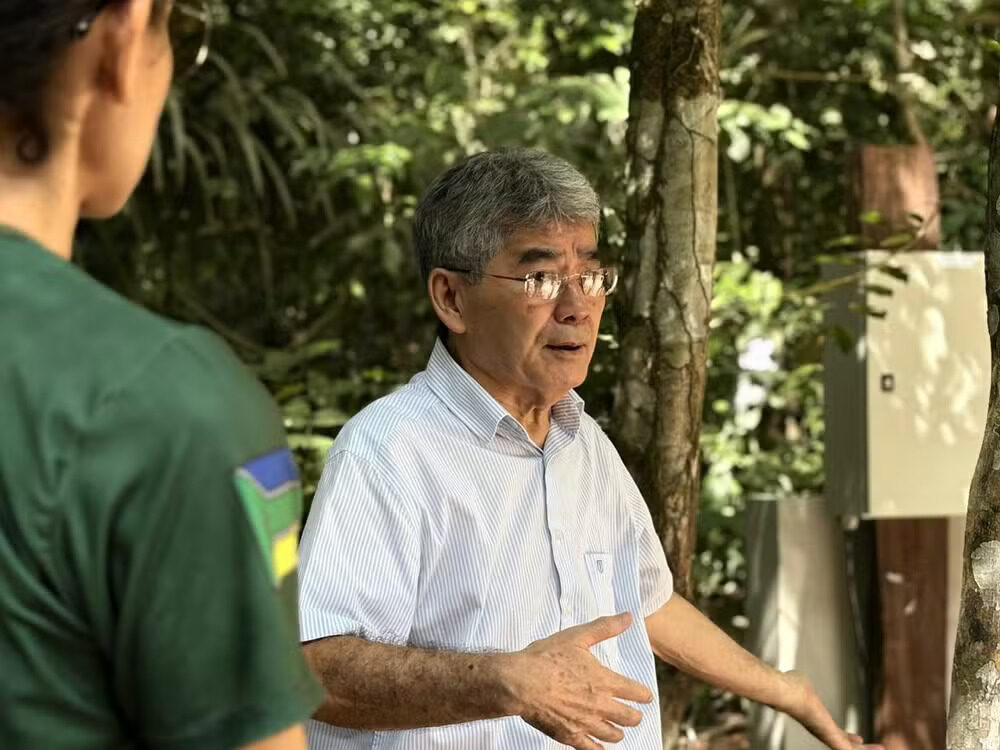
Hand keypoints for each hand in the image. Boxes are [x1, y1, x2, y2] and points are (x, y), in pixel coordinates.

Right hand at [499, 612, 652, 749]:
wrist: (520, 682)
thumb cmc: (546, 658)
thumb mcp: (577, 636)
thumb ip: (605, 628)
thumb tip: (628, 617)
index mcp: (604, 681)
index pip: (635, 692)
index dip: (643, 695)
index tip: (646, 696)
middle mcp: (599, 705)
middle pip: (629, 718)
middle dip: (634, 716)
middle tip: (633, 715)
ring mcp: (585, 723)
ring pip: (613, 735)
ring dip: (618, 732)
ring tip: (617, 730)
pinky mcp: (570, 736)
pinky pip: (592, 749)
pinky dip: (599, 749)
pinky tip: (599, 747)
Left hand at [782, 671, 884, 749]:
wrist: (789, 694)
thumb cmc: (790, 685)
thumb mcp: (801, 685)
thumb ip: (801, 684)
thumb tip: (797, 677)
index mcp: (816, 720)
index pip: (835, 732)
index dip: (848, 736)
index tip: (859, 738)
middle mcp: (822, 731)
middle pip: (844, 743)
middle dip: (860, 746)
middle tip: (875, 747)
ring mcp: (827, 736)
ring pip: (850, 749)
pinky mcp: (833, 739)